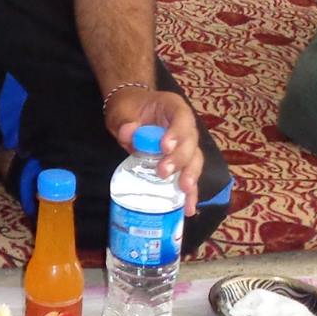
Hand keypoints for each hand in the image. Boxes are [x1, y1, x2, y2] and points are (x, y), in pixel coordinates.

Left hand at [107, 86, 203, 213]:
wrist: (130, 113)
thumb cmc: (129, 108)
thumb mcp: (122, 110)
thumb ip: (125, 121)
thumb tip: (128, 132)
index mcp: (174, 107)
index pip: (182, 117)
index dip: (177, 133)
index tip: (165, 147)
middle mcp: (185, 126)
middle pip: (191, 142)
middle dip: (180, 159)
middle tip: (163, 171)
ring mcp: (185, 145)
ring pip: (194, 160)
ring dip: (190, 176)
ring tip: (184, 190)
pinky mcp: (180, 162)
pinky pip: (188, 176)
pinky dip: (190, 192)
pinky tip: (189, 207)